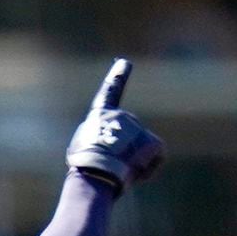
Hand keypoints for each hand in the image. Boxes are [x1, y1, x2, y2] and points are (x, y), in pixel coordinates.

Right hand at [65, 58, 163, 192]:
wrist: (97, 172)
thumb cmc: (84, 165)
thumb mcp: (81, 146)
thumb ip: (96, 137)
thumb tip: (108, 145)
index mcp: (101, 114)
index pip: (109, 92)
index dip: (116, 77)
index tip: (124, 62)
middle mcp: (121, 115)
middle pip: (127, 137)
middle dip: (123, 153)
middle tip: (111, 166)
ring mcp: (138, 127)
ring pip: (140, 150)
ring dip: (132, 163)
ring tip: (119, 171)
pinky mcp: (152, 141)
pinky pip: (155, 157)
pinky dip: (147, 168)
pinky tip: (133, 173)